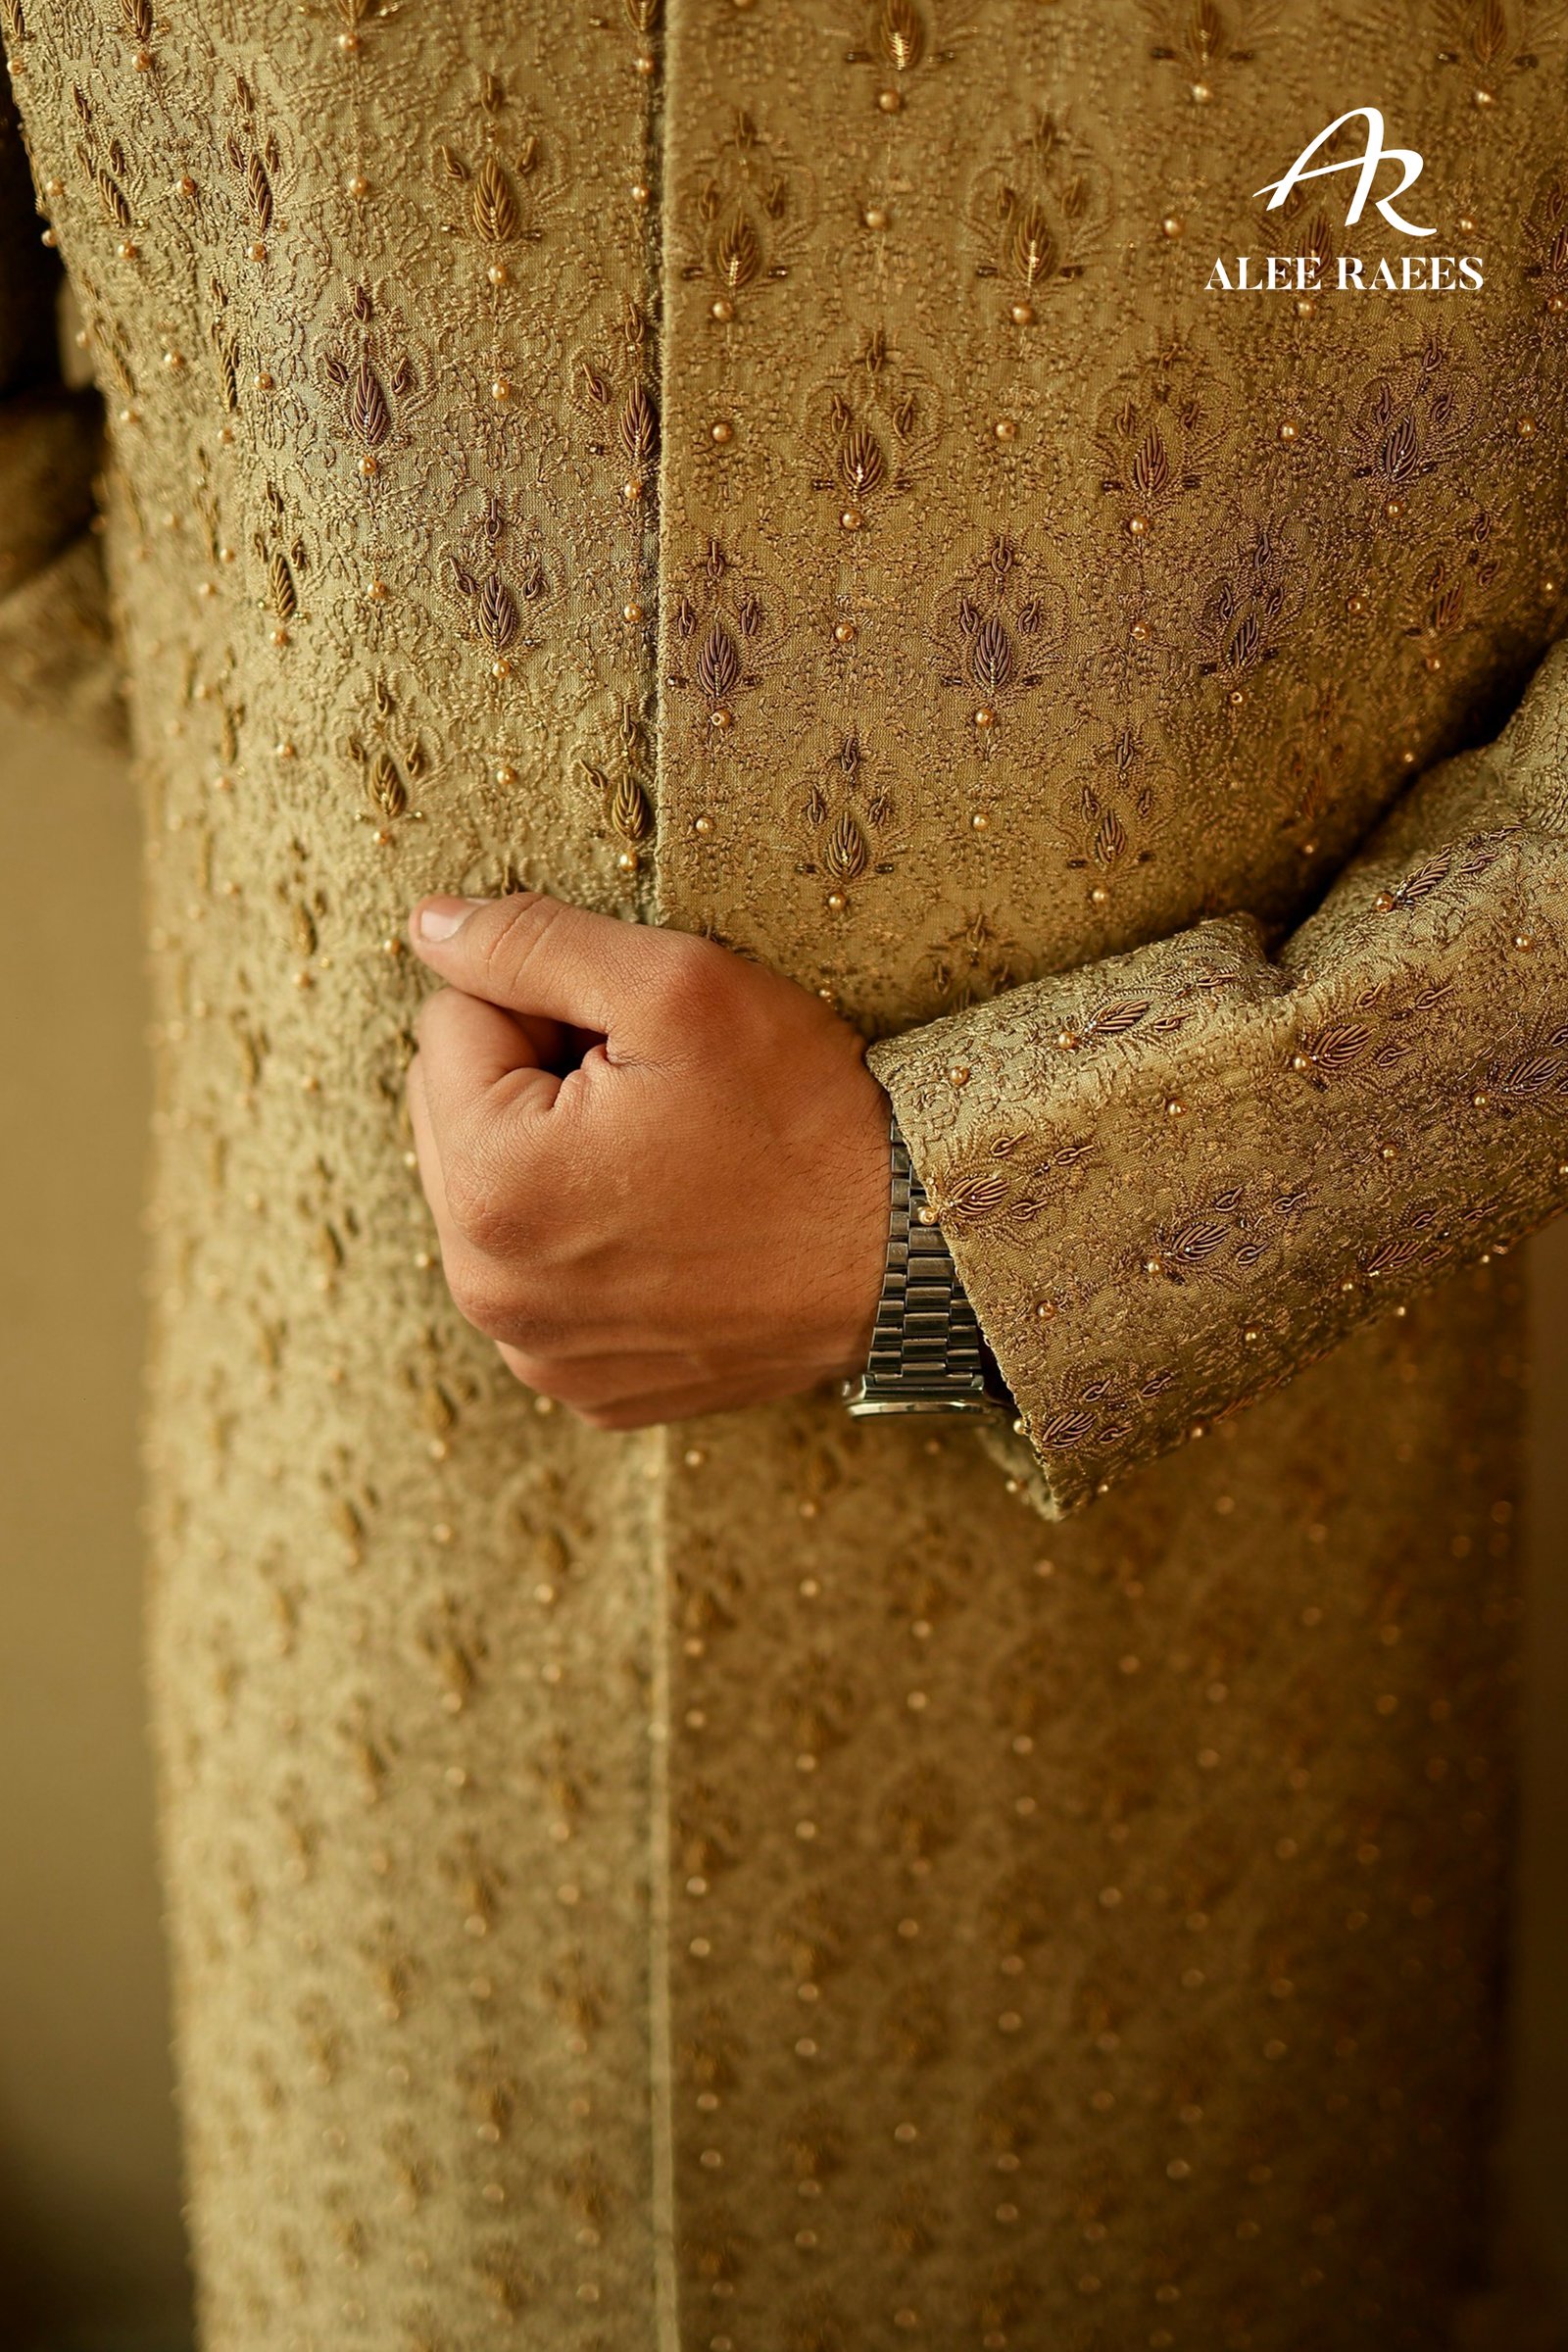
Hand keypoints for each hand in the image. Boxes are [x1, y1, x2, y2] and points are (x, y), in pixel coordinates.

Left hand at [405, 892, 889, 1427]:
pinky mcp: (585, 1386)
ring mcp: (536, 1351)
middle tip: (655, 1095)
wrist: (917, 1256)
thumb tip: (428, 928)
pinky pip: (544, 1280)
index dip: (549, 1005)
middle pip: (454, 1116)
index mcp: (488, 1186)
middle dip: (536, 1082)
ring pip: (492, 1198)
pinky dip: (587, 1242)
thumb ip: (530, 942)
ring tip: (668, 1159)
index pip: (451, 1024)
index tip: (638, 1043)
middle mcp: (489, 1291)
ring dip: (553, 1159)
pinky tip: (672, 1227)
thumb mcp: (677, 986)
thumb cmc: (804, 1117)